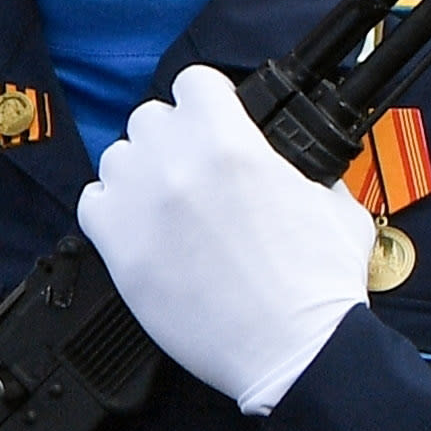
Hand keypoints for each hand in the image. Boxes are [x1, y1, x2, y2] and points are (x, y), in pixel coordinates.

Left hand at [80, 64, 373, 416]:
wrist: (295, 348)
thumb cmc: (319, 287)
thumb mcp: (338, 207)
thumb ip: (307, 173)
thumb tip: (295, 169)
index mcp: (233, 143)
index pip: (195, 82)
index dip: (209, 101)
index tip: (216, 119)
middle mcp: (178, 164)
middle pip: (149, 118)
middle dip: (173, 138)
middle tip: (195, 170)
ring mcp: (141, 205)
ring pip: (117, 158)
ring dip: (141, 173)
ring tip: (169, 205)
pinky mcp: (119, 248)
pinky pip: (93, 203)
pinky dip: (113, 211)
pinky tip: (143, 230)